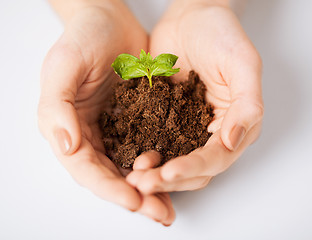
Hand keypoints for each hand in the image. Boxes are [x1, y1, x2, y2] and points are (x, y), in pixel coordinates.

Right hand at [38, 4, 174, 224]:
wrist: (110, 20)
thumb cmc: (84, 37)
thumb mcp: (64, 64)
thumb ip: (57, 105)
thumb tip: (66, 145)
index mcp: (69, 127)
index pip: (87, 168)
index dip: (109, 188)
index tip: (134, 200)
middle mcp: (91, 134)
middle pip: (111, 176)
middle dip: (135, 198)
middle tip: (160, 213)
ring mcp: (114, 129)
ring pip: (131, 168)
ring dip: (150, 189)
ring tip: (170, 207)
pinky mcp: (135, 121)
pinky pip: (147, 148)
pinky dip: (160, 166)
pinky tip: (176, 176)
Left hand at [126, 1, 263, 193]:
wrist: (190, 17)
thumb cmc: (220, 34)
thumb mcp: (242, 64)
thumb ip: (247, 104)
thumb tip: (233, 141)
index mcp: (235, 124)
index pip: (216, 159)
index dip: (193, 168)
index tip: (169, 172)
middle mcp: (210, 132)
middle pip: (192, 169)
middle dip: (168, 179)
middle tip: (142, 183)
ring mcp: (186, 127)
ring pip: (171, 161)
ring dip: (152, 173)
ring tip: (131, 176)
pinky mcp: (164, 119)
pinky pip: (152, 141)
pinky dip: (141, 152)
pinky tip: (125, 156)